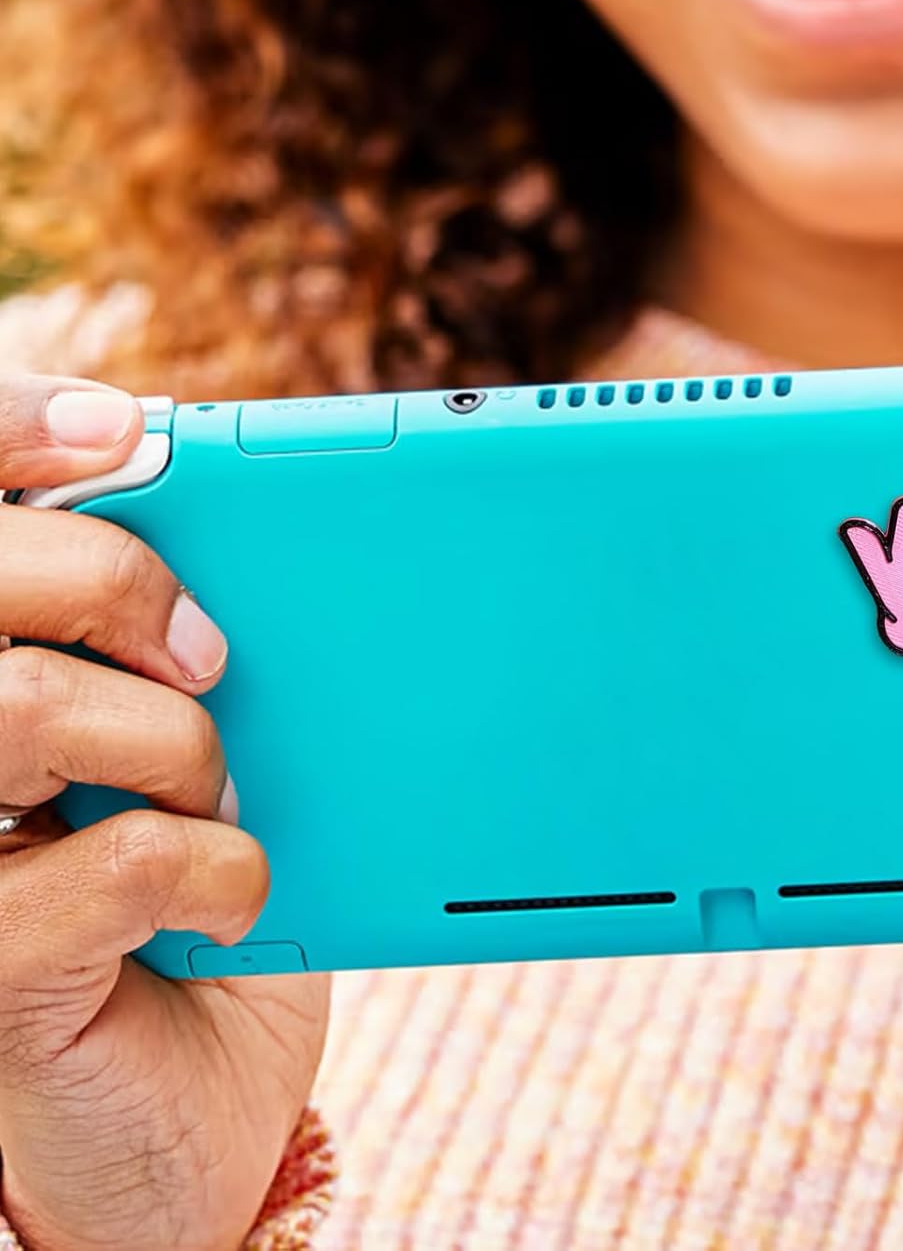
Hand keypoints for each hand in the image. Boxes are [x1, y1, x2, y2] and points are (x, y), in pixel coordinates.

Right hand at [0, 376, 329, 1250]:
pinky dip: (213, 863)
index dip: (13, 436)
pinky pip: (102, 863)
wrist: (202, 1109)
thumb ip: (200, 658)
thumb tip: (245, 533)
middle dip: (111, 582)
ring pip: (12, 707)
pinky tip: (239, 895)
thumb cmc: (211, 908)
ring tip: (218, 793)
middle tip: (208, 655)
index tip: (119, 427)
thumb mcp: (223, 762)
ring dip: (166, 739)